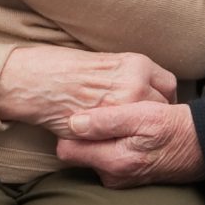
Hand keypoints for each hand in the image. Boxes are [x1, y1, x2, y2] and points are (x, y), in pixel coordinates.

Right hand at [0, 47, 177, 132]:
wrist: (36, 81)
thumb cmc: (63, 68)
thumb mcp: (104, 63)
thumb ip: (127, 76)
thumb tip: (142, 90)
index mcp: (136, 64)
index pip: (168, 85)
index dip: (163, 98)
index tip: (158, 106)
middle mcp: (136, 84)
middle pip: (164, 107)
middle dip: (156, 117)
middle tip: (146, 126)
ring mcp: (123, 107)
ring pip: (146, 126)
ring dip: (141, 132)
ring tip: (134, 136)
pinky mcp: (108, 127)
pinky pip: (127, 140)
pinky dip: (125, 142)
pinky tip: (118, 141)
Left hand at [55, 101, 204, 187]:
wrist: (204, 146)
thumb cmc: (175, 127)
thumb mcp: (143, 115)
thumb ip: (107, 120)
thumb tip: (73, 123)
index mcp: (113, 161)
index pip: (66, 149)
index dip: (68, 129)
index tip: (77, 113)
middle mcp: (112, 176)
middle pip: (77, 153)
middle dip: (82, 135)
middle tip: (98, 114)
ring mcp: (119, 179)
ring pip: (91, 155)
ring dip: (98, 139)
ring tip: (114, 121)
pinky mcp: (126, 177)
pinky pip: (106, 159)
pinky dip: (110, 145)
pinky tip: (124, 133)